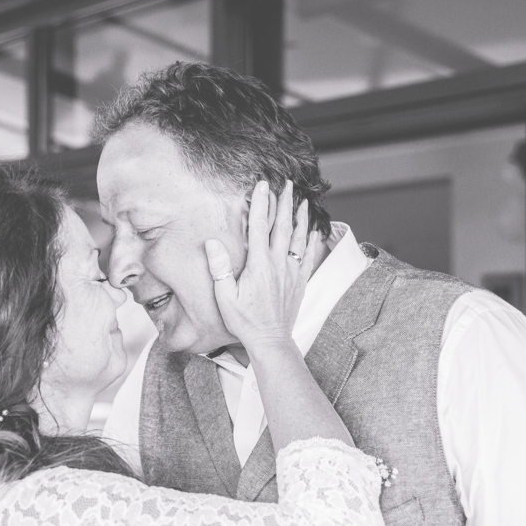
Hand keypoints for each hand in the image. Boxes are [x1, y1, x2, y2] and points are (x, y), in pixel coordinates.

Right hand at [205, 180, 319, 352]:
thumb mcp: (225, 297)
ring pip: (299, 238)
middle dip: (284, 203)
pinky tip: (313, 232)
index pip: (259, 226)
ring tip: (302, 201)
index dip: (260, 203)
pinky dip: (311, 241)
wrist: (270, 340)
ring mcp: (292, 272)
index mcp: (259, 265)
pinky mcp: (300, 282)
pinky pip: (308, 256)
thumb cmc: (245, 321)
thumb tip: (212, 243)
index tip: (262, 185)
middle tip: (286, 185)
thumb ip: (219, 268)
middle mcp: (278, 265)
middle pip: (283, 226)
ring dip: (301, 218)